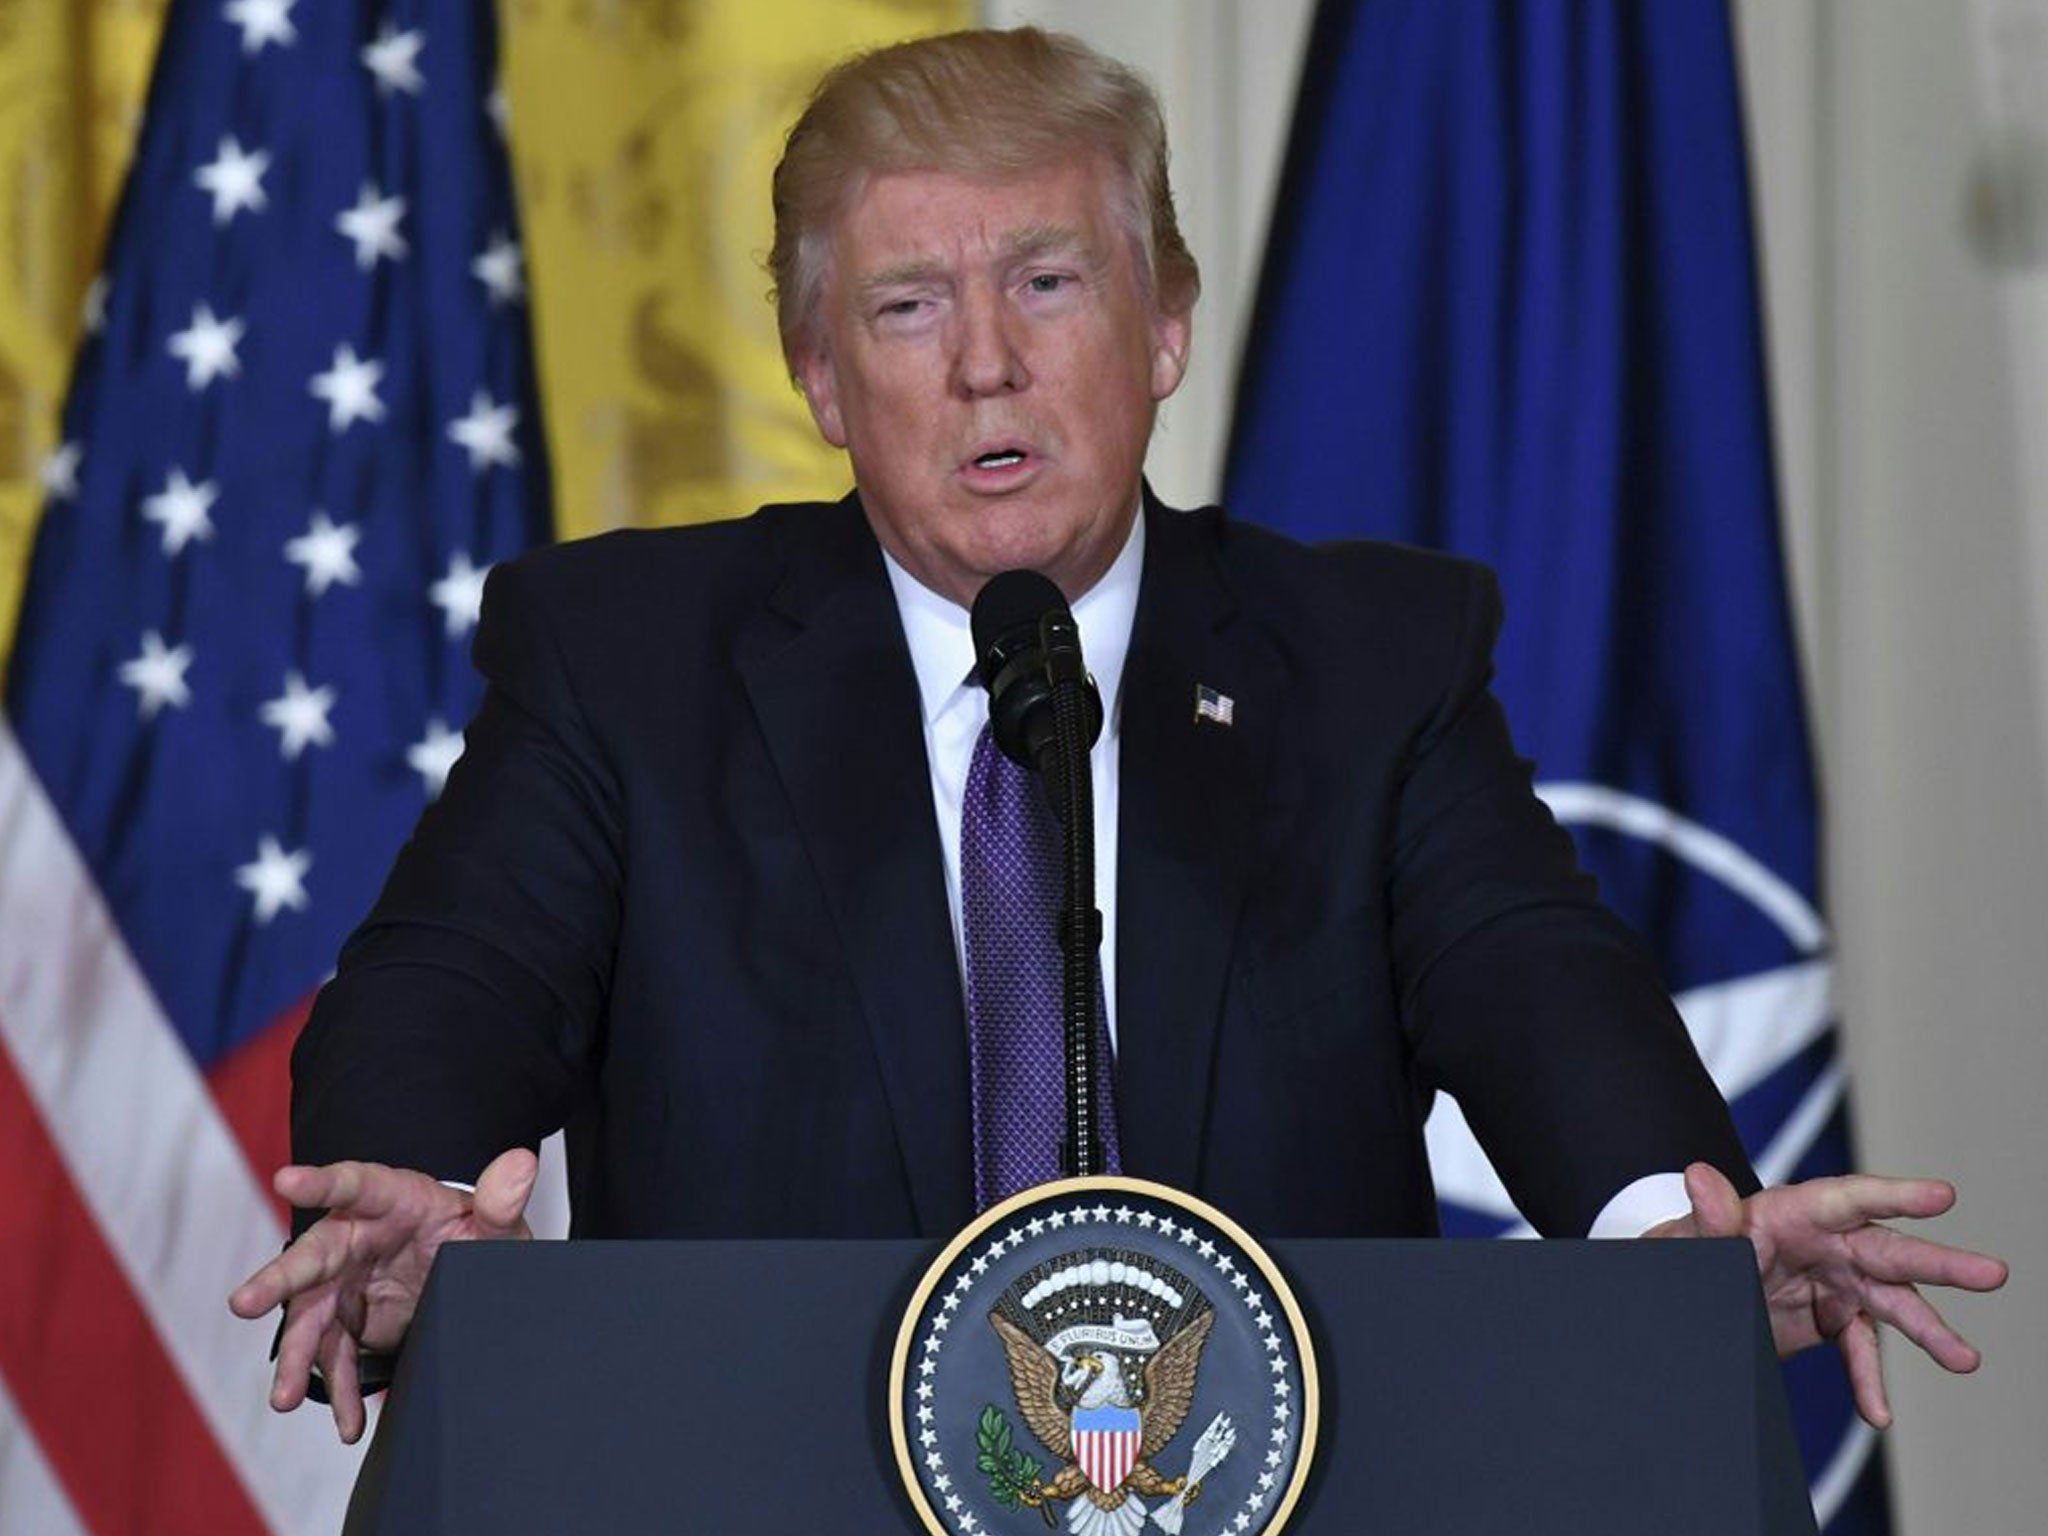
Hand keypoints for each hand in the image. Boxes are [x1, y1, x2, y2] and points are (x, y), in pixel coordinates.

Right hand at [227, 1148, 537, 1442]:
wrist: (472, 1275)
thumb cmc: (479, 1235)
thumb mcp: (496, 1224)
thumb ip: (503, 1200)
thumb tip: (523, 1163)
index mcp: (393, 1199)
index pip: (354, 1183)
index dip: (320, 1183)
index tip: (284, 1179)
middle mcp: (357, 1237)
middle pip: (312, 1256)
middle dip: (278, 1282)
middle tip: (243, 1304)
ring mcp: (347, 1281)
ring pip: (310, 1317)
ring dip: (295, 1357)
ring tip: (282, 1398)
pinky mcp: (349, 1320)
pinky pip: (336, 1356)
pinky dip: (340, 1389)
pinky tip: (348, 1423)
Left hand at [1646, 1162, 2007, 1427]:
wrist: (1692, 1288)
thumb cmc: (1693, 1247)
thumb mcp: (1695, 1236)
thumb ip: (1709, 1216)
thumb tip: (1698, 1177)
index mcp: (1794, 1211)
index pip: (1848, 1199)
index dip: (1896, 1195)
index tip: (1943, 1195)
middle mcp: (1826, 1243)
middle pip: (1889, 1250)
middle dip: (1940, 1263)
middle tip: (1992, 1274)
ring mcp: (1835, 1280)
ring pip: (1893, 1303)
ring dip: (1930, 1332)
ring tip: (1964, 1359)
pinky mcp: (1833, 1317)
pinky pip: (1860, 1350)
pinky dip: (1869, 1381)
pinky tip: (1878, 1412)